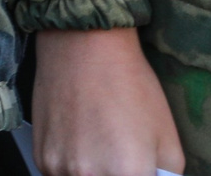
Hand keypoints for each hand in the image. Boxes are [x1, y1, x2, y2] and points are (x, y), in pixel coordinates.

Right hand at [33, 28, 183, 174]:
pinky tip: (83, 145)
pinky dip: (74, 172)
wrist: (83, 48)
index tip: (140, 171)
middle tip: (122, 163)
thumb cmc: (131, 87)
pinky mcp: (41, 158)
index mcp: (130, 173)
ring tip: (103, 153)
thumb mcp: (169, 141)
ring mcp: (60, 168)